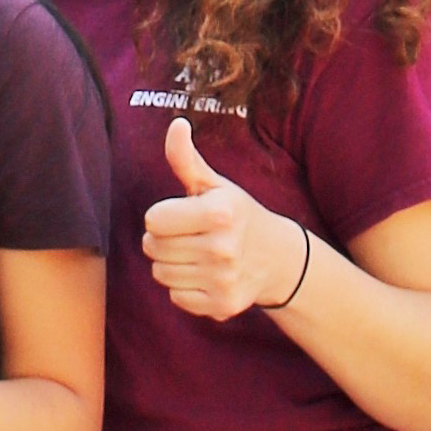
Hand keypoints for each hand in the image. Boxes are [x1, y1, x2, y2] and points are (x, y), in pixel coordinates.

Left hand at [140, 119, 306, 318]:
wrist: (277, 258)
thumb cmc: (236, 214)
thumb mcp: (214, 185)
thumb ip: (186, 159)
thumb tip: (176, 125)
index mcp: (219, 213)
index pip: (152, 220)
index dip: (163, 216)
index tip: (183, 215)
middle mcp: (223, 248)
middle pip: (152, 247)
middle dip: (164, 240)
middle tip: (189, 235)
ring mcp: (223, 279)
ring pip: (161, 274)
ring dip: (172, 264)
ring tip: (197, 254)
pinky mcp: (222, 305)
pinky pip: (176, 297)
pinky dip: (185, 288)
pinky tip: (206, 275)